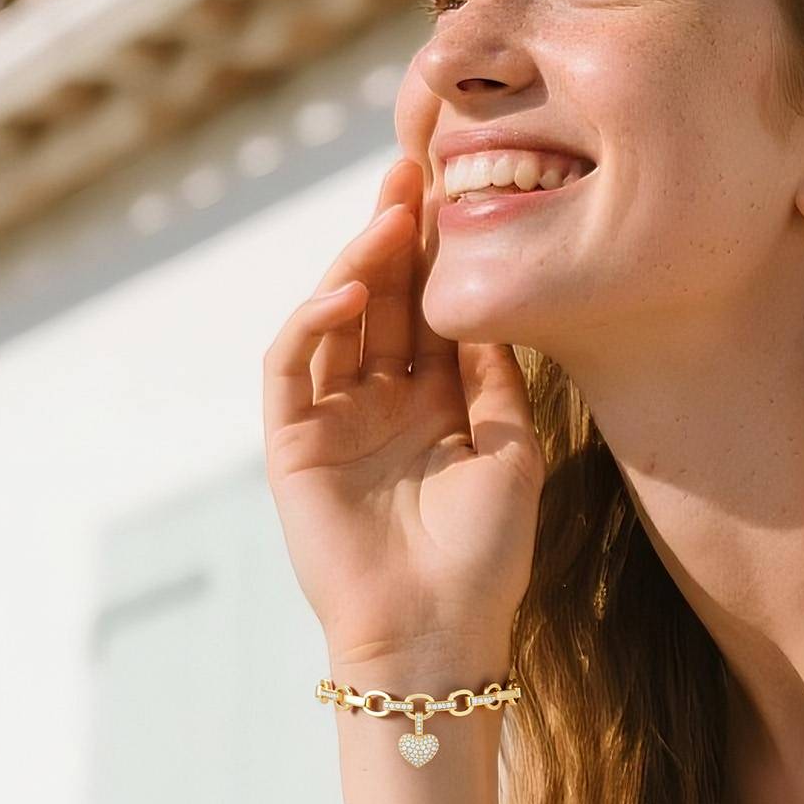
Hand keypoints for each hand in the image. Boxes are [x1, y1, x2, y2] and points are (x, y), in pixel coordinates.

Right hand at [262, 151, 543, 671]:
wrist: (438, 633)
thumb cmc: (485, 556)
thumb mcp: (511, 449)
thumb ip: (495, 375)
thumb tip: (494, 298)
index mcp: (435, 405)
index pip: (429, 311)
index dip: (438, 255)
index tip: (458, 191)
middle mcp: (381, 404)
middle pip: (380, 301)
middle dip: (394, 237)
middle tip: (412, 170)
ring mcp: (333, 421)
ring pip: (335, 320)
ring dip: (356, 264)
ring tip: (388, 215)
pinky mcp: (293, 444)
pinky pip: (292, 366)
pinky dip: (313, 322)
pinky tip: (349, 290)